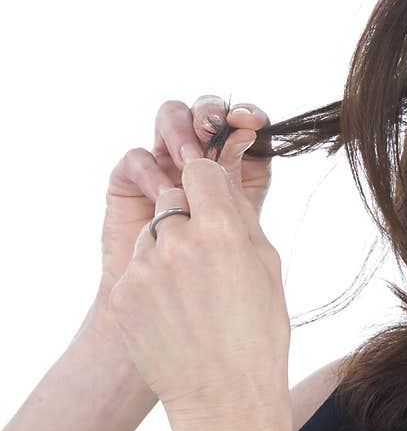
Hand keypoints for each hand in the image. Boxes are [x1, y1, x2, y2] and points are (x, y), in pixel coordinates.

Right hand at [98, 96, 271, 303]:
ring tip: (189, 159)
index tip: (251, 123)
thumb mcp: (242, 230)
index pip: (244, 125)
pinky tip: (163, 191)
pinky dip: (150, 169)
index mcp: (240, 167)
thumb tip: (247, 134)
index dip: (248, 116)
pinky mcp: (131, 184)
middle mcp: (203, 161)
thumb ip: (243, 182)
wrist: (179, 319)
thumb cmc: (221, 283)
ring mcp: (167, 167)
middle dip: (210, 113)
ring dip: (180, 131)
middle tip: (215, 129)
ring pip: (170, 120)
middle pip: (205, 112)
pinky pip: (136, 159)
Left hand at [106, 155, 290, 422]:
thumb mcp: (267, 267)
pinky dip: (151, 280)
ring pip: (152, 233)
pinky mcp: (119, 294)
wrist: (224, 397)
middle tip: (207, 255)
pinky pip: (135, 268)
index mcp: (221, 231)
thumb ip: (242, 216)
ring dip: (168, 248)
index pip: (199, 170)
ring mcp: (142, 269)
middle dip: (188, 215)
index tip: (211, 197)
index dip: (207, 181)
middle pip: (171, 197)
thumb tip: (221, 180)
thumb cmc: (258, 334)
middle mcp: (177, 242)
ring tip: (191, 292)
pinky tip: (174, 311)